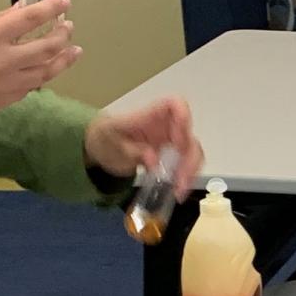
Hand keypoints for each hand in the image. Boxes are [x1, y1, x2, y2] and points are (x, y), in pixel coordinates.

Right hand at [0, 0, 80, 117]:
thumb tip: (23, 10)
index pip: (29, 19)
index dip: (50, 9)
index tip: (63, 2)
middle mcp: (1, 62)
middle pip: (46, 48)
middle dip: (62, 35)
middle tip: (68, 27)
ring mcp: (5, 85)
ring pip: (45, 72)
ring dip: (63, 60)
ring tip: (73, 50)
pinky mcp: (3, 101)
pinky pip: (30, 87)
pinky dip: (40, 76)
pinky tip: (46, 69)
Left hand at [85, 96, 203, 191]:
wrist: (102, 150)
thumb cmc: (106, 138)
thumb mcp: (110, 142)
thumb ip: (131, 150)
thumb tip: (154, 161)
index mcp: (149, 116)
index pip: (174, 105)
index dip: (183, 119)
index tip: (178, 143)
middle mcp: (165, 126)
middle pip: (188, 134)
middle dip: (189, 158)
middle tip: (180, 180)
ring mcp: (170, 141)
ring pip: (192, 151)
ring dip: (190, 170)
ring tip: (179, 190)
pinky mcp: (172, 155)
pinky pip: (188, 163)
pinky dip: (187, 176)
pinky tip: (178, 190)